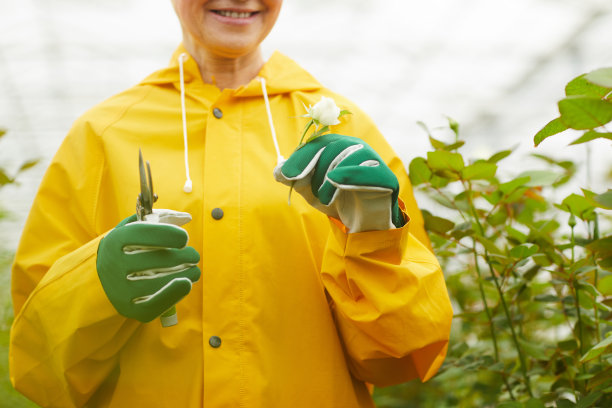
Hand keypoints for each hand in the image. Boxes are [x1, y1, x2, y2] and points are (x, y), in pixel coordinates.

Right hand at [96, 210, 200, 322]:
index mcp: (115, 240)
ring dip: (183, 276)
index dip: (167, 235)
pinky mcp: (128, 308)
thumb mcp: (135, 229)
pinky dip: (174, 295)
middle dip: (181, 257)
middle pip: (153, 260)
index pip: (142, 234)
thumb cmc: (128, 249)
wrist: (103, 279)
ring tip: (195, 270)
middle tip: (194, 256)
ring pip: (156, 283)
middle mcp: (113, 265)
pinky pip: (154, 305)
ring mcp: (119, 289)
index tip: (185, 238)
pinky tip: (187, 284)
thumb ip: (160, 219)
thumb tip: (186, 217)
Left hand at [274, 134, 404, 231]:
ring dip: (328, 178)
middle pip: (332, 147)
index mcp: (339, 145)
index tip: (286, 175)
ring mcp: (372, 160)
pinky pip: (367, 172)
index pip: (318, 143)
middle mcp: (357, 147)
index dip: (300, 158)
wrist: (362, 223)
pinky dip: (348, 175)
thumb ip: (295, 179)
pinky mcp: (385, 177)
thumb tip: (278, 171)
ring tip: (323, 198)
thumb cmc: (336, 200)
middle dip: (313, 168)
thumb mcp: (310, 190)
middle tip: (301, 187)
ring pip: (347, 157)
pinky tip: (334, 181)